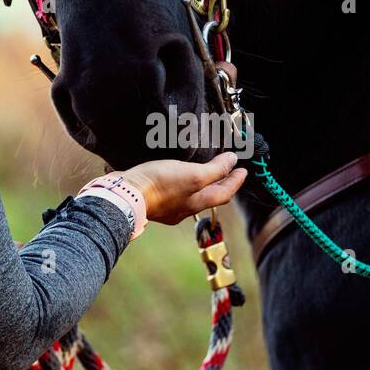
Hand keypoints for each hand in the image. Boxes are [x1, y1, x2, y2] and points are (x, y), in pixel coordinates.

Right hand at [120, 152, 248, 225]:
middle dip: (222, 183)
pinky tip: (178, 178)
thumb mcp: (194, 175)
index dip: (236, 180)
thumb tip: (233, 161)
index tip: (243, 170)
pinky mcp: (156, 200)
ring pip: (193, 196)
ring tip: (207, 171)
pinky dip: (184, 184)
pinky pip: (177, 193)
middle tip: (229, 170)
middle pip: (210, 196)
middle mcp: (185, 208)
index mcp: (198, 202)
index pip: (225, 193)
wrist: (126, 195)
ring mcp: (170, 207)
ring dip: (203, 184)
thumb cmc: (159, 185)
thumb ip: (215, 170)